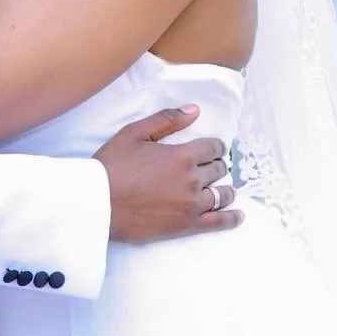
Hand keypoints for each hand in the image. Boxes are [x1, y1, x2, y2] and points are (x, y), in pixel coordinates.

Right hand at [93, 104, 242, 243]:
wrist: (98, 203)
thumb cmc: (112, 165)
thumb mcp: (135, 133)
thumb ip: (167, 119)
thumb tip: (195, 110)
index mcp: (182, 154)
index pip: (212, 147)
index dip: (215, 147)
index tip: (213, 149)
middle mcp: (192, 179)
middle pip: (218, 170)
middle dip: (217, 166)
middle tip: (211, 168)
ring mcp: (191, 204)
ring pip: (222, 194)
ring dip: (225, 189)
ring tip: (223, 189)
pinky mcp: (187, 225)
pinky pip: (219, 222)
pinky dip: (232, 218)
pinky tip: (238, 216)